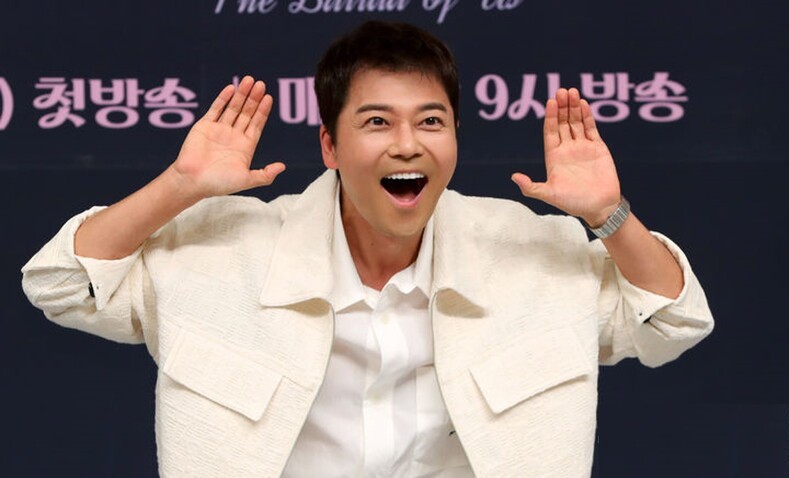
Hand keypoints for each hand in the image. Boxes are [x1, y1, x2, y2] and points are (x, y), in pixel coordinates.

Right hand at [169, 75, 284, 201]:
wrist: (192, 181)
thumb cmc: (218, 183)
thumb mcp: (246, 180)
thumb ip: (265, 174)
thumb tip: (283, 167)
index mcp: (245, 147)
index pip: (257, 124)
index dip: (263, 111)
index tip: (269, 98)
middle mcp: (233, 136)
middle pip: (247, 113)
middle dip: (254, 99)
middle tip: (261, 84)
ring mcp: (219, 130)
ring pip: (233, 108)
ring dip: (241, 95)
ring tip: (249, 80)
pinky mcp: (205, 126)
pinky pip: (215, 109)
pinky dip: (223, 99)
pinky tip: (231, 88)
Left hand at [511, 88, 620, 226]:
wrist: (600, 207)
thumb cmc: (573, 203)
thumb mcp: (549, 195)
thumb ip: (531, 187)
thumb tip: (513, 177)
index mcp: (554, 157)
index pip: (550, 132)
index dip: (550, 117)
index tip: (550, 102)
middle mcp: (567, 149)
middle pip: (563, 123)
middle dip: (562, 107)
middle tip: (561, 91)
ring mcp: (583, 147)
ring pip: (576, 122)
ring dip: (574, 107)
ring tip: (572, 92)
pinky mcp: (598, 148)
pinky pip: (591, 128)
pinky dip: (587, 116)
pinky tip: (584, 104)